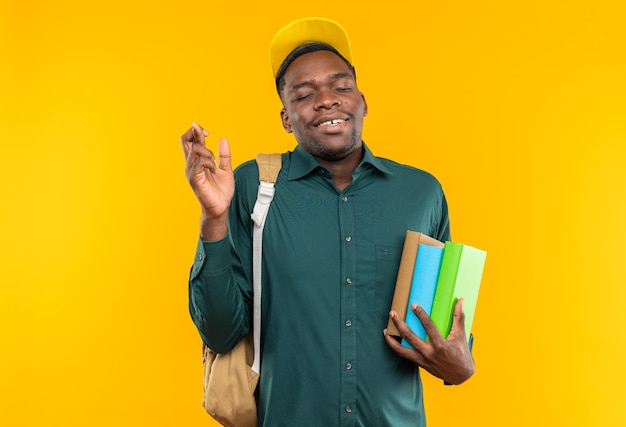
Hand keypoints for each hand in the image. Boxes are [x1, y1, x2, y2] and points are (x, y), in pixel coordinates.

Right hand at [181, 123, 233, 239]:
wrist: (221, 207)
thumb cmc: (221, 191)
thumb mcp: (226, 169)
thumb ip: (224, 155)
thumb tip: (223, 139)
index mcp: (198, 161)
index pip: (190, 141)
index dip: (196, 131)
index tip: (206, 132)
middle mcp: (192, 164)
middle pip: (185, 141)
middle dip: (195, 132)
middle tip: (206, 134)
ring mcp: (191, 171)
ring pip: (195, 149)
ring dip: (208, 152)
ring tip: (214, 163)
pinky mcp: (194, 178)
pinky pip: (199, 162)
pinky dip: (209, 162)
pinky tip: (213, 169)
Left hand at [384, 299, 474, 384]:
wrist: (460, 376)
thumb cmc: (461, 355)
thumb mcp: (461, 336)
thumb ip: (458, 317)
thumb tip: (460, 301)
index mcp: (440, 345)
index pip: (428, 327)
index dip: (420, 315)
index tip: (413, 305)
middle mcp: (429, 353)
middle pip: (410, 337)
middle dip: (399, 324)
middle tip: (392, 313)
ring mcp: (423, 359)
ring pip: (402, 350)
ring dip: (391, 340)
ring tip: (385, 330)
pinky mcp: (419, 364)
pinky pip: (404, 355)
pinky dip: (396, 348)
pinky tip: (391, 340)